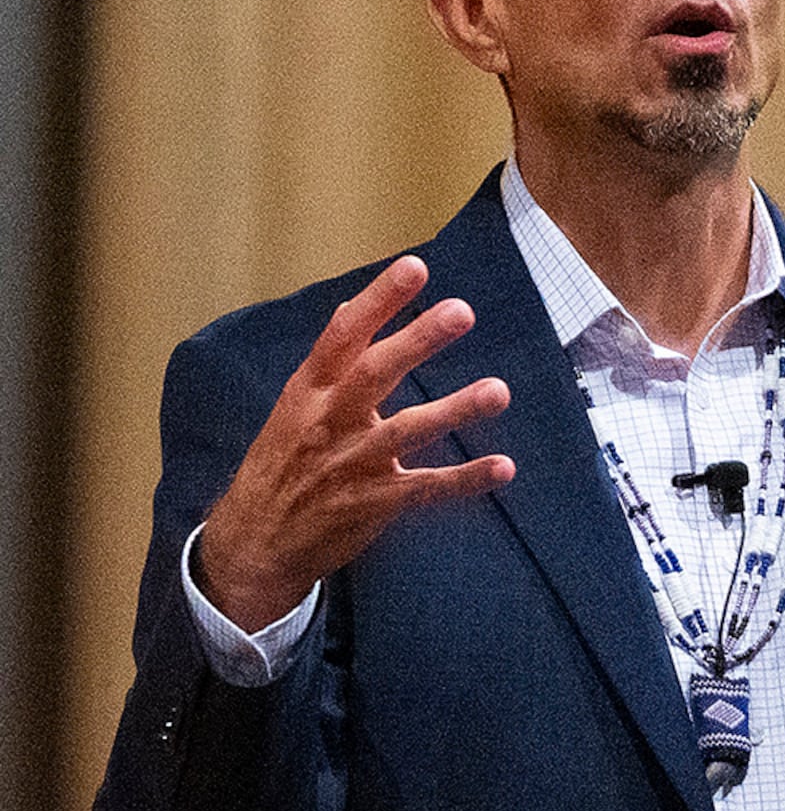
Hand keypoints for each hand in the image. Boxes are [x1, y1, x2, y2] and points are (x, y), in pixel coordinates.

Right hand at [197, 256, 513, 629]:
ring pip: (407, 431)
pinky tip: (503, 466)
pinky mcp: (374, 503)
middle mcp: (330, 421)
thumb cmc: (281, 464)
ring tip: (498, 391)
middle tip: (461, 311)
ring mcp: (353, 463)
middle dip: (418, 341)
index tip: (415, 268)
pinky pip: (426, 488)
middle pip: (375, 373)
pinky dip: (465, 479)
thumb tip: (355, 307)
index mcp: (309, 391)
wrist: (255, 542)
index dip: (378, 300)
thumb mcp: (294, 406)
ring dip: (455, 410)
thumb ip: (330, 362)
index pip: (343, 335)